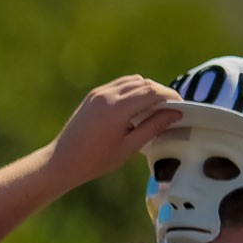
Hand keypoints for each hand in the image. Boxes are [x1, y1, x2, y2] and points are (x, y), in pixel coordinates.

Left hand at [48, 76, 182, 184]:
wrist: (60, 161)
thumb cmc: (95, 160)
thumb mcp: (129, 147)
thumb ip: (153, 127)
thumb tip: (175, 113)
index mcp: (117, 108)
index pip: (152, 91)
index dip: (171, 96)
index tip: (182, 107)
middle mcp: (107, 95)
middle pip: (144, 83)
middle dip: (161, 93)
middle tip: (172, 108)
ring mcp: (98, 93)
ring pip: (132, 81)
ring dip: (147, 89)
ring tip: (157, 108)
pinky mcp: (92, 96)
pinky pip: (119, 85)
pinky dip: (133, 90)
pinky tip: (138, 106)